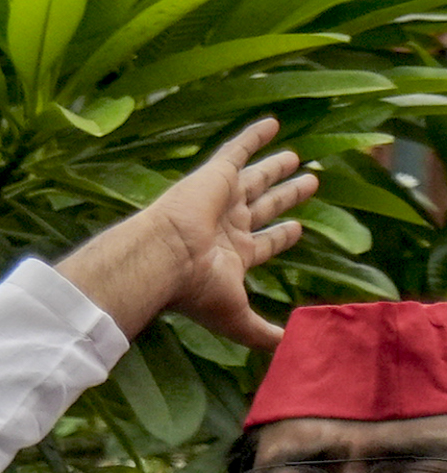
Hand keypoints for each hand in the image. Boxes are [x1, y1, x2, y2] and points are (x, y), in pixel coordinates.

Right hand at [58, 117, 318, 346]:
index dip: (281, 237)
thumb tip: (289, 350)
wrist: (162, 258)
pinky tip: (274, 122)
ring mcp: (219, 200)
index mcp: (230, 256)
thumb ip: (262, 333)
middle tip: (310, 183)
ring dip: (276, 168)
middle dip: (286, 198)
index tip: (297, 230)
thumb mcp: (236, 317)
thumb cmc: (194, 291)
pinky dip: (254, 136)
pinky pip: (236, 150)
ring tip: (298, 157)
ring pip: (255, 179)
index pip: (262, 244)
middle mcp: (226, 226)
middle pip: (264, 207)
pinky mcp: (214, 176)